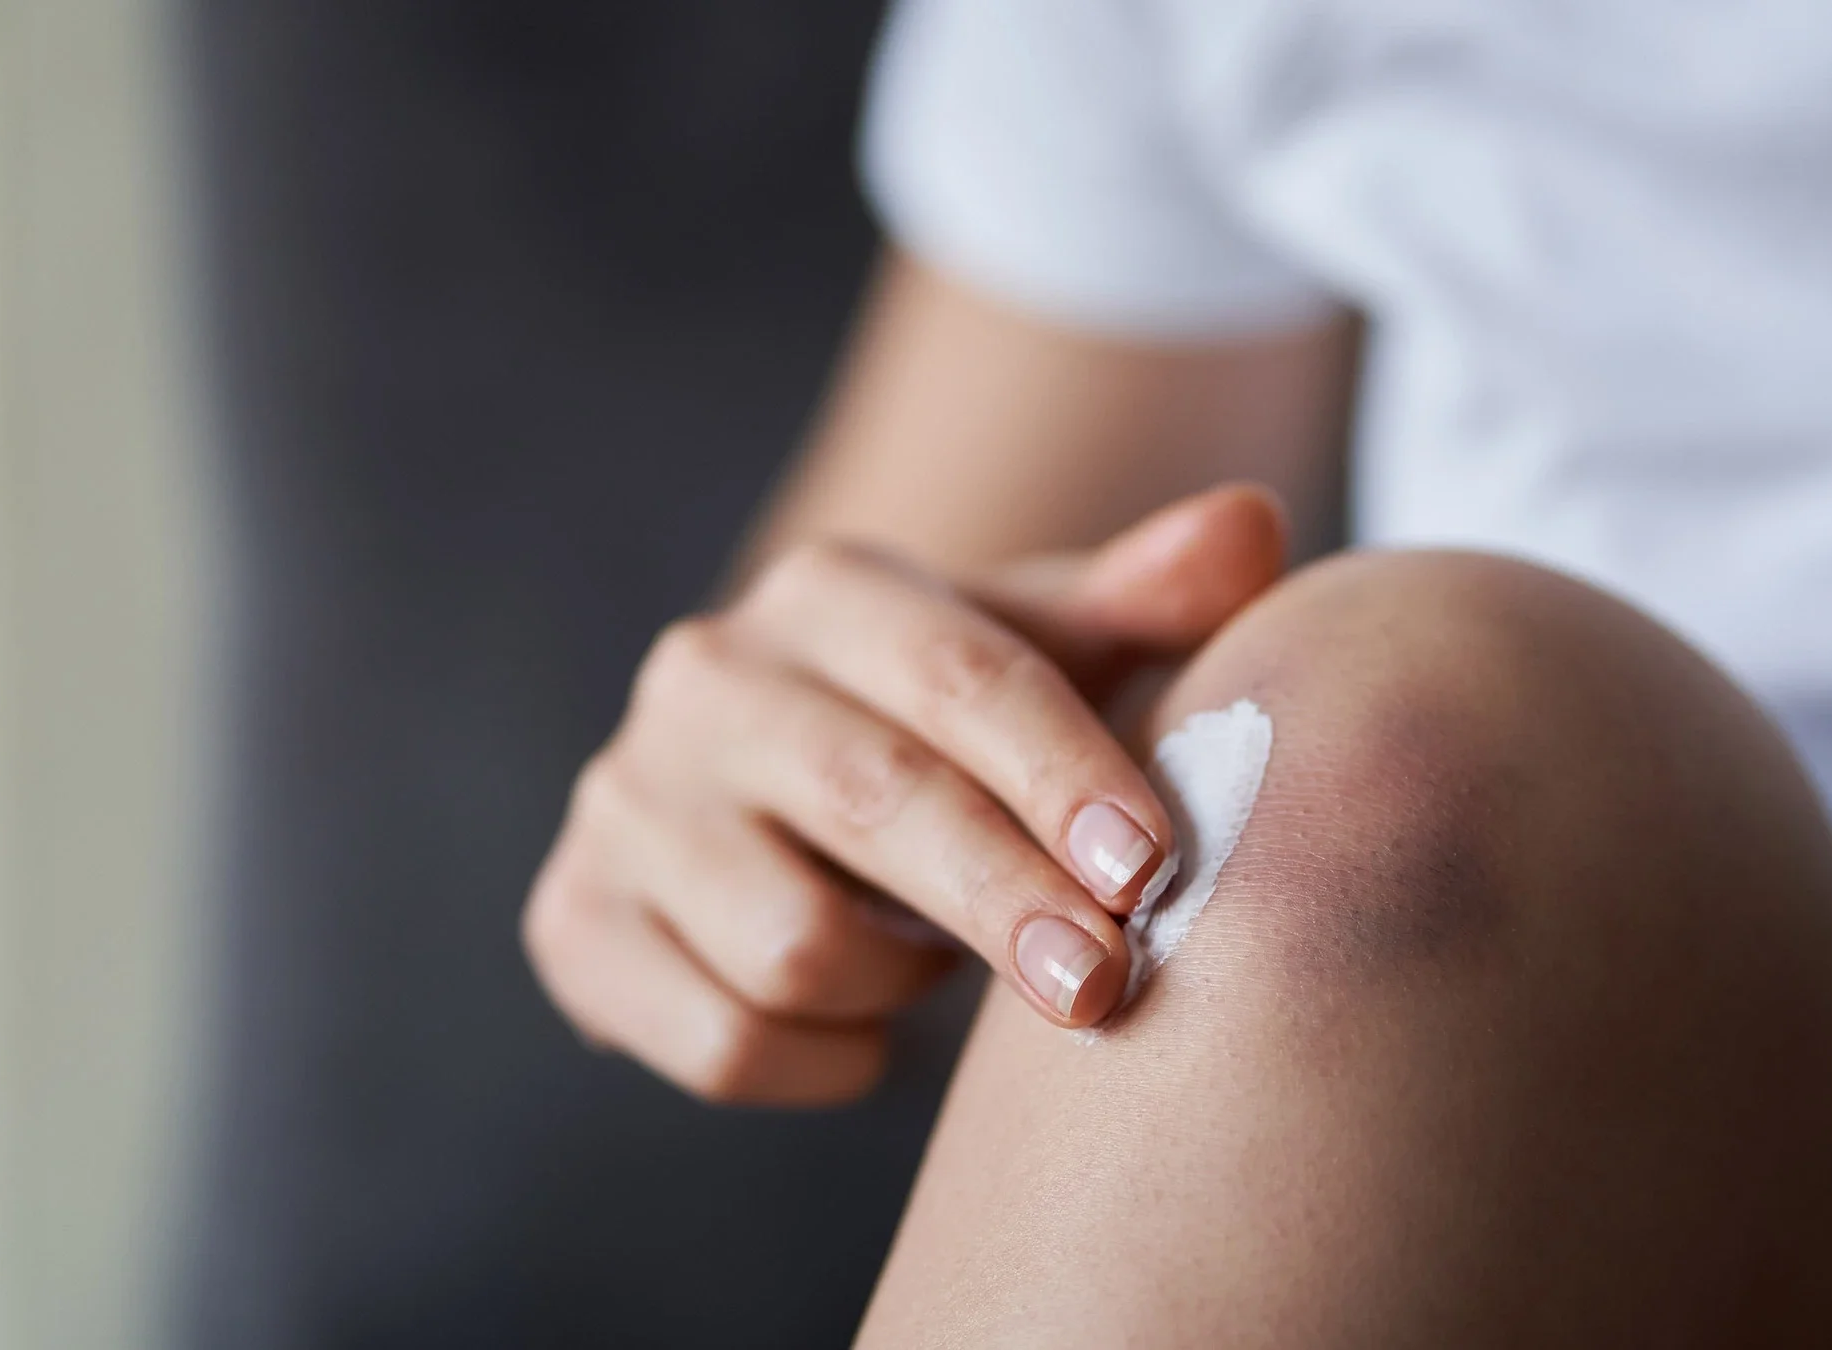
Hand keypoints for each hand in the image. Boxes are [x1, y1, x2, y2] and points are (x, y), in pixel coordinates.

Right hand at [522, 486, 1286, 1103]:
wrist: (772, 794)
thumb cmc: (947, 724)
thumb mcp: (1048, 653)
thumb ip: (1150, 597)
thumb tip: (1255, 523)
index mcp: (830, 591)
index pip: (965, 675)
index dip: (1063, 776)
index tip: (1150, 871)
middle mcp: (706, 679)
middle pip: (875, 802)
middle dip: (1006, 902)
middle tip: (1105, 987)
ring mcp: (626, 802)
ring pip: (793, 944)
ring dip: (902, 985)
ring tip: (936, 963)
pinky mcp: (576, 922)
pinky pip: (723, 1039)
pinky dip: (822, 1062)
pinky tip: (861, 1031)